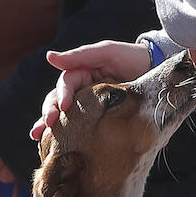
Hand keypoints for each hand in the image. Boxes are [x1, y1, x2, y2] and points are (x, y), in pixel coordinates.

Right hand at [29, 40, 150, 140]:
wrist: (157, 71)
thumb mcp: (107, 52)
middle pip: (57, 101)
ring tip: (38, 138)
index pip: (65, 85)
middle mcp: (82, 90)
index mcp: (82, 74)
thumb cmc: (131, 58)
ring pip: (64, 116)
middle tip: (47, 126)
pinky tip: (52, 144)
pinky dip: (65, 135)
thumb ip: (80, 55)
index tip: (63, 107)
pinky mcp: (98, 120)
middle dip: (48, 113)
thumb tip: (49, 57)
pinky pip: (80, 127)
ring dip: (49, 126)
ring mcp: (89, 106)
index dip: (61, 95)